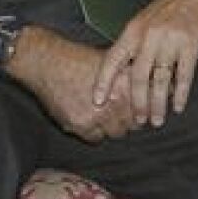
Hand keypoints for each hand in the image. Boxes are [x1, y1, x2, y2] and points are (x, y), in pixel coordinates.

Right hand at [3, 26, 135, 142]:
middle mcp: (115, 100)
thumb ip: (130, 77)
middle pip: (133, 124)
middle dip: (128, 120)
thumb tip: (149, 88)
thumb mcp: (112, 62)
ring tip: (105, 116)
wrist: (48, 63)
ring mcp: (98, 115)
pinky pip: (96, 138)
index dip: (144, 110)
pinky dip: (95, 132)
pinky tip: (90, 119)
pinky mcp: (80, 124)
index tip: (141, 111)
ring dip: (113, 127)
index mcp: (126, 83)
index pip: (146, 108)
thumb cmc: (79, 60)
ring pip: (116, 133)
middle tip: (120, 114)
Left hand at [93, 0, 197, 126]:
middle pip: (138, 76)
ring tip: (157, 120)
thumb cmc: (172, 5)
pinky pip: (184, 75)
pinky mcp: (191, 45)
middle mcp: (149, 36)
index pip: (113, 59)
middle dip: (137, 103)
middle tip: (137, 120)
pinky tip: (178, 106)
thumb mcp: (145, 19)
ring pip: (160, 80)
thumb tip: (123, 71)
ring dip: (158, 104)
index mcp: (134, 30)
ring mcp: (171, 41)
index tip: (98, 101)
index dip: (103, 82)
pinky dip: (180, 94)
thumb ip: (135, 43)